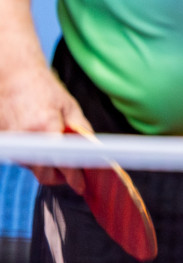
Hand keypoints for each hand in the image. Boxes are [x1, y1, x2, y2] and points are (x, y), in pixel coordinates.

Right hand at [0, 61, 89, 191]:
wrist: (14, 77)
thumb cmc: (44, 89)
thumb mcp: (69, 106)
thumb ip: (81, 129)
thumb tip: (93, 150)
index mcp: (46, 127)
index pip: (63, 162)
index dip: (74, 177)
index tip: (82, 186)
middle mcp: (26, 138)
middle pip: (44, 173)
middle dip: (60, 177)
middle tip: (73, 174)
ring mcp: (13, 141)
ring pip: (32, 167)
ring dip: (46, 166)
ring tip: (58, 154)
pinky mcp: (5, 142)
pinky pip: (22, 158)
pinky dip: (33, 157)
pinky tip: (41, 144)